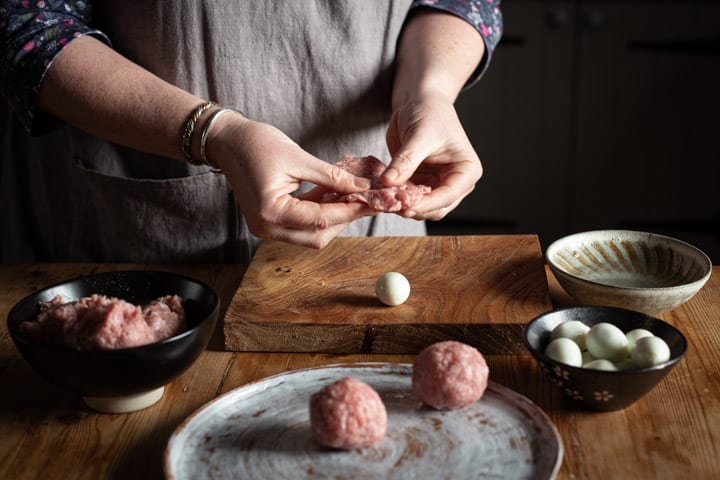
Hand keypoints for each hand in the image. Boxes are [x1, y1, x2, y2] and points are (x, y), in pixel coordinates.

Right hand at [207, 113, 374, 247]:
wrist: (228, 141)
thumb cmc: (256, 144)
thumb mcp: (298, 157)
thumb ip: (331, 176)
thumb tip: (362, 187)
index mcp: (271, 212)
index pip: (320, 219)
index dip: (350, 210)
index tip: (372, 200)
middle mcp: (267, 228)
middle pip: (318, 237)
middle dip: (344, 219)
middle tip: (366, 200)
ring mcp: (268, 228)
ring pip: (312, 235)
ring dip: (334, 218)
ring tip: (352, 195)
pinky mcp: (271, 222)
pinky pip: (302, 225)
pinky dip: (320, 213)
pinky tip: (334, 196)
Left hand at [382, 93, 482, 219]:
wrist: (420, 101)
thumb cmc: (429, 112)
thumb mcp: (418, 136)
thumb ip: (405, 161)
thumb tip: (388, 183)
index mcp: (467, 170)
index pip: (448, 195)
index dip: (426, 204)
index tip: (404, 207)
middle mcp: (456, 182)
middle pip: (436, 208)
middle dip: (414, 208)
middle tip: (389, 204)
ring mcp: (438, 185)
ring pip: (421, 208)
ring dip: (403, 205)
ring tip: (383, 199)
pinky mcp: (420, 183)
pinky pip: (409, 199)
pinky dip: (396, 199)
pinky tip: (381, 194)